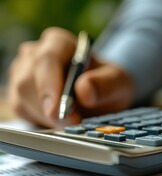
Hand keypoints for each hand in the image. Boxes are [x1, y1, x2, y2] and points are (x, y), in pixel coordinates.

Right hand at [8, 27, 134, 127]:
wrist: (101, 94)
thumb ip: (105, 85)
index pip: (47, 59)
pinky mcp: (19, 94)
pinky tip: (60, 121)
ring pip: (21, 97)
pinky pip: (22, 110)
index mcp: (59, 42)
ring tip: (71, 120)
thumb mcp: (118, 83)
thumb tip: (84, 90)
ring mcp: (22, 73)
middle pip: (28, 81)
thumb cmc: (107, 83)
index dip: (50, 85)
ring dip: (46, 116)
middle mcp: (35, 54)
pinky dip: (41, 121)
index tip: (59, 110)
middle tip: (72, 122)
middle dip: (50, 107)